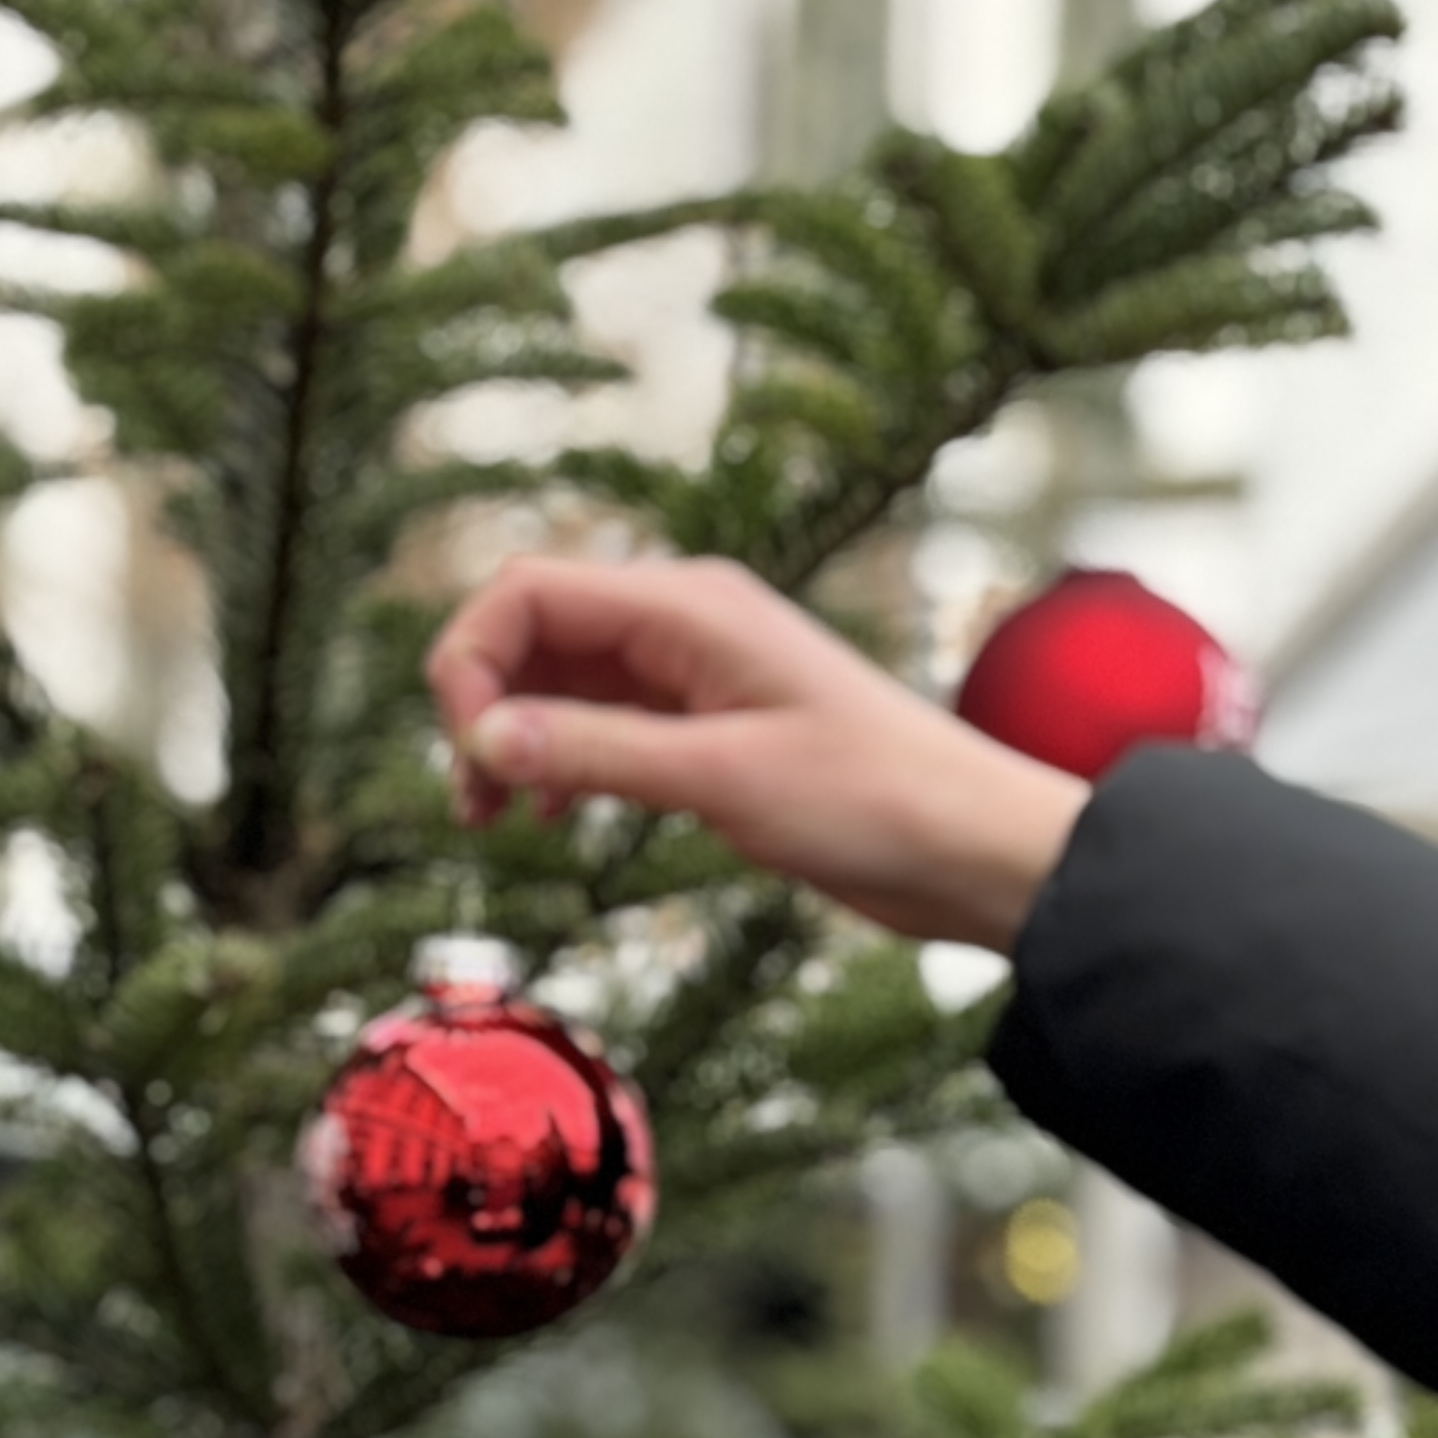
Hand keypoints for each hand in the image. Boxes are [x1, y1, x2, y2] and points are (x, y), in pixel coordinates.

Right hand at [427, 554, 1088, 952]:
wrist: (971, 846)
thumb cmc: (872, 800)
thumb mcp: (722, 778)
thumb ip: (598, 751)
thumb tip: (484, 734)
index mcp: (688, 606)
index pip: (530, 591)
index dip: (472, 659)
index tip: (466, 750)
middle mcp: (684, 623)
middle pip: (536, 630)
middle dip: (484, 703)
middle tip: (470, 800)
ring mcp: (696, 672)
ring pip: (564, 681)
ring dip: (516, 737)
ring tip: (492, 818)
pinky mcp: (711, 724)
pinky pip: (607, 721)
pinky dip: (564, 757)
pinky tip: (551, 814)